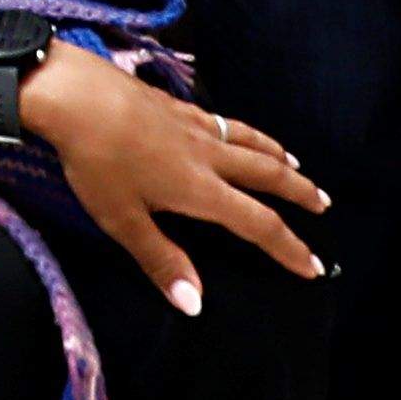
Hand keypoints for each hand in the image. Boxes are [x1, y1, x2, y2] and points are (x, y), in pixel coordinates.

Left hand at [27, 53, 327, 311]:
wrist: (76, 94)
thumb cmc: (95, 162)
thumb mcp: (122, 220)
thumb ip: (161, 260)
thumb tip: (197, 304)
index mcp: (201, 189)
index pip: (259, 224)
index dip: (289, 248)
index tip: (314, 266)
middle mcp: (209, 156)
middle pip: (267, 175)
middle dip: (299, 193)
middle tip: (324, 204)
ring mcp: (195, 126)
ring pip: (251, 142)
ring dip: (279, 157)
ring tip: (297, 166)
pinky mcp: (178, 106)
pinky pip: (228, 123)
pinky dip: (248, 133)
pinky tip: (237, 132)